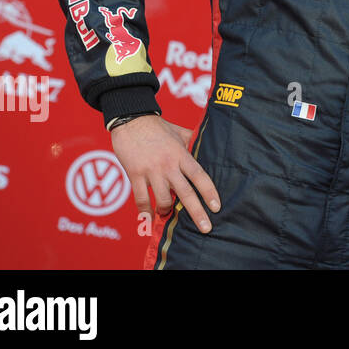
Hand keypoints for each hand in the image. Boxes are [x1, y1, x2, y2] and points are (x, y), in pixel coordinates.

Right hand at [110, 115, 220, 233]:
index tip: (217, 207)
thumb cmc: (157, 126)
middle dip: (197, 212)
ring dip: (167, 210)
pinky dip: (145, 211)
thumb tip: (205, 148)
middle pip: (186, 193)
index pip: (200, 176)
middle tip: (206, 228)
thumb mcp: (179, 132)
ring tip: (168, 213)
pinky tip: (148, 218)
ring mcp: (151, 171)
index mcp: (182, 154)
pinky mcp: (134, 174)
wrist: (131, 119)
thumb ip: (191, 143)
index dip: (209, 192)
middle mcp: (168, 165)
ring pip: (163, 199)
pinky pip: (141, 198)